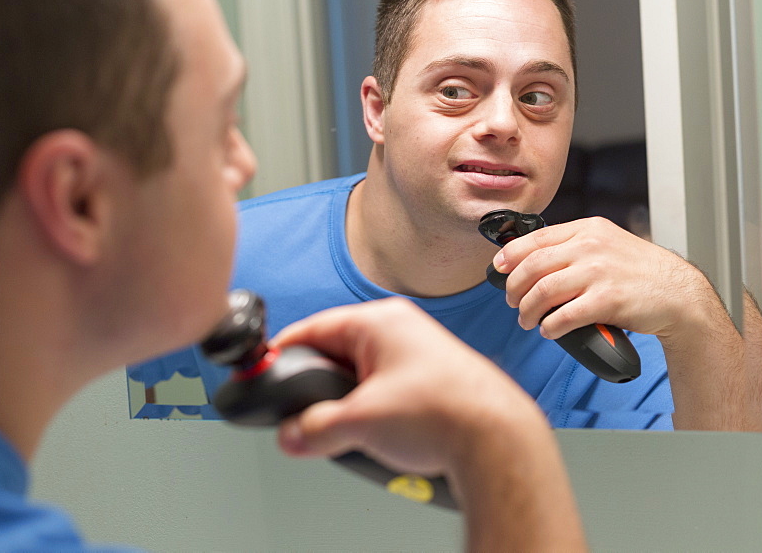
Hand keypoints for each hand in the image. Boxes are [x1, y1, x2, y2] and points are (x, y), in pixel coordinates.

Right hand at [270, 298, 586, 549]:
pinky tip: (376, 440)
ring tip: (349, 435)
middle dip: (319, 391)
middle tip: (304, 418)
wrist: (497, 439)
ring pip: (361, 380)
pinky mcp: (430, 384)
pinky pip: (384, 395)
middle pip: (336, 356)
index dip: (284, 353)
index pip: (314, 328)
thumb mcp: (361, 421)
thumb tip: (293, 433)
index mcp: (380, 322)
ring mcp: (416, 357)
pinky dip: (373, 417)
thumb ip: (315, 428)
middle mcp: (399, 332)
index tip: (265, 371)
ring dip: (349, 409)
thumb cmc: (445, 412)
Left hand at [493, 216, 716, 341]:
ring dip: (527, 311)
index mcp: (588, 229)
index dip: (510, 256)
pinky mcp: (607, 301)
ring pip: (542, 292)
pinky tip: (549, 331)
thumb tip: (532, 260)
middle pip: (532, 267)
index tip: (499, 269)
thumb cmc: (641, 272)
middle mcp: (591, 247)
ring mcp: (599, 273)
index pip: (536, 239)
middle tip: (513, 303)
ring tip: (526, 321)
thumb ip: (575, 246)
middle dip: (514, 288)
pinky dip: (549, 327)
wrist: (679, 294)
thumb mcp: (609, 243)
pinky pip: (563, 317)